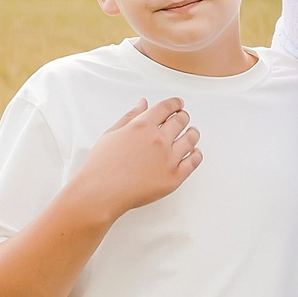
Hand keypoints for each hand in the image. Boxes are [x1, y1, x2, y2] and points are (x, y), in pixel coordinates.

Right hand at [70, 98, 200, 216]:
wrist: (101, 193)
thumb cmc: (102, 166)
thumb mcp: (112, 133)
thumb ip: (130, 117)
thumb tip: (143, 104)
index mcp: (143, 126)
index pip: (166, 107)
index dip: (175, 103)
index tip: (178, 104)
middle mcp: (158, 140)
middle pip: (181, 121)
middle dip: (183, 116)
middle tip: (182, 118)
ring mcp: (168, 159)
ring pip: (191, 139)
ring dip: (192, 133)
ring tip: (192, 133)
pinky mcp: (174, 177)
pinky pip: (193, 162)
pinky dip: (196, 155)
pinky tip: (194, 153)